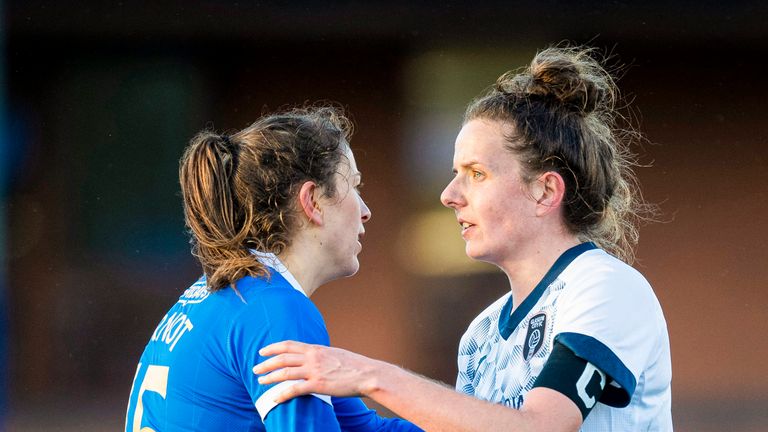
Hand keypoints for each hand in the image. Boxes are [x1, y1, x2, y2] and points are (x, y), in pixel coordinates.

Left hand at [253, 341, 379, 402]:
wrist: (367, 374)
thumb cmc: (354, 365)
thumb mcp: (334, 354)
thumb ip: (321, 355)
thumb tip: (313, 357)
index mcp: (316, 349)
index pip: (288, 345)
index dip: (273, 348)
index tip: (262, 351)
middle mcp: (312, 357)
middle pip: (282, 358)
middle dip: (266, 363)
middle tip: (255, 368)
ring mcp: (314, 371)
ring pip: (285, 373)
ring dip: (270, 377)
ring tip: (260, 381)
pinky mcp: (318, 385)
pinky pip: (295, 389)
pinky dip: (282, 394)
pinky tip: (275, 398)